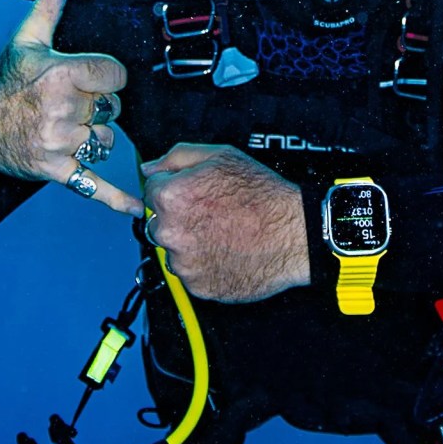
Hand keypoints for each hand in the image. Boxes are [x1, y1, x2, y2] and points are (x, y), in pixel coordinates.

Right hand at [0, 0, 142, 216]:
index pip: (115, 75)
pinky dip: (117, 199)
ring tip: (63, 125)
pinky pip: (95, 184)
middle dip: (97, 104)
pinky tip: (139, 208)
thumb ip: (47, 7)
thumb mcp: (24, 41)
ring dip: (94, 134)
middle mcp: (61, 108)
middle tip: (68, 101)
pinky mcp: (55, 170)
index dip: (106, 76)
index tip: (89, 76)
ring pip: (106, 138)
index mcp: (60, 74)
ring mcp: (59, 142)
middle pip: (112, 107)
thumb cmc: (1, 84)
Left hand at [141, 144, 310, 302]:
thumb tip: (149, 169)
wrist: (293, 235)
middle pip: (158, 223)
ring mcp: (183, 263)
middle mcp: (169, 232)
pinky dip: (204, 266)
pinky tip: (227, 253)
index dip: (177, 189)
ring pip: (174, 251)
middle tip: (213, 215)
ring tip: (223, 235)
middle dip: (179, 218)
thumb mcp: (221, 156)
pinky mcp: (198, 286)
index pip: (152, 191)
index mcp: (170, 197)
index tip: (198, 196)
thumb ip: (177, 158)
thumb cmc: (262, 195)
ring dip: (190, 244)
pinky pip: (191, 274)